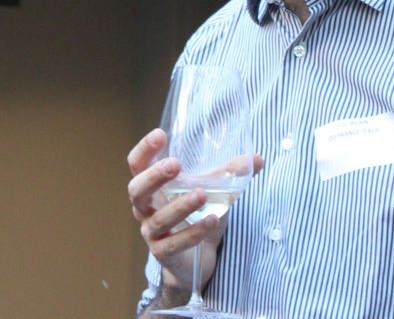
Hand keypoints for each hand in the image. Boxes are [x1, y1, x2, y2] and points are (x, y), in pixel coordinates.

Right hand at [127, 128, 262, 292]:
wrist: (199, 259)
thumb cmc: (198, 216)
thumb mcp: (214, 192)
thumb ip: (231, 174)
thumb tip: (257, 158)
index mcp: (153, 187)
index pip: (138, 165)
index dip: (145, 149)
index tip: (160, 134)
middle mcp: (146, 209)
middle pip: (136, 190)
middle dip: (154, 176)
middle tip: (175, 164)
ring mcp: (153, 232)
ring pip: (158, 219)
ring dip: (180, 206)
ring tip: (201, 194)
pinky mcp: (164, 254)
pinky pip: (175, 243)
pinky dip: (193, 232)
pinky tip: (212, 220)